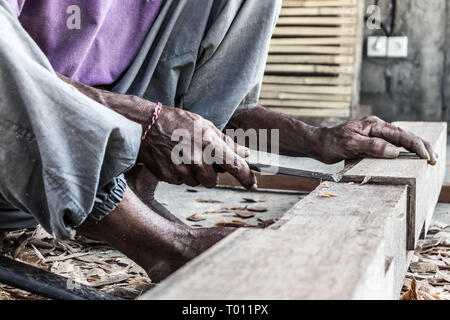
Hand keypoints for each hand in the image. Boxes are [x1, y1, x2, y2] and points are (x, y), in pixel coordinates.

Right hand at [139, 105, 256, 188]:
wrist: (145, 124)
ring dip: (193, 174)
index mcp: (209, 144)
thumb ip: (226, 142)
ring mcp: (181, 169)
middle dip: (209, 174)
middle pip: (212, 182)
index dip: (247, 178)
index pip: (235, 166)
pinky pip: (180, 182)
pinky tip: (172, 159)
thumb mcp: (204, 125)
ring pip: (195, 182)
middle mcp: (197, 159)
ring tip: (182, 155)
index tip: (253, 184)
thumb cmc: (177, 121)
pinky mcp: (167, 176)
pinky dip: (179, 174)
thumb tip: (245, 153)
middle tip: (199, 158)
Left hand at [315, 116, 437, 164]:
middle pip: (405, 136)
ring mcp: (375, 135)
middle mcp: (377, 128)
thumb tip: (394, 152)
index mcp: (374, 125)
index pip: (401, 135)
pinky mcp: (371, 143)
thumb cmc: (331, 142)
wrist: (318, 144)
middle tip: (435, 159)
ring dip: (415, 149)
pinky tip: (410, 157)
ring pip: (400, 141)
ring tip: (429, 157)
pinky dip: (404, 151)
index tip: (427, 157)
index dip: (416, 146)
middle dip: (422, 147)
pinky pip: (392, 146)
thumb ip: (372, 146)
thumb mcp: (351, 144)